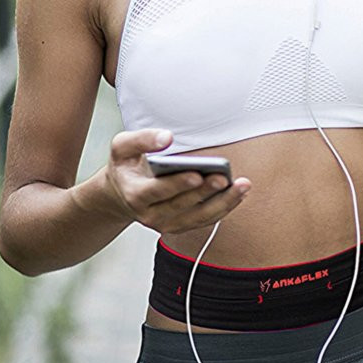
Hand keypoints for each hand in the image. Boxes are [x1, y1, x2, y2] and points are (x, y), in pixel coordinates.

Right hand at [103, 128, 250, 234]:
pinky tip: (238, 193)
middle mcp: (151, 214)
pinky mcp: (180, 225)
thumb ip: (141, 139)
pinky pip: (204, 220)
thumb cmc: (126, 166)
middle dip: (204, 192)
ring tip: (242, 186)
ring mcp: (166, 223)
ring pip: (198, 217)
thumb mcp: (121, 147)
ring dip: (222, 203)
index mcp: (135, 194)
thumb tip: (166, 137)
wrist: (120, 193)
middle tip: (223, 178)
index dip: (178, 184)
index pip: (158, 191)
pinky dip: (223, 208)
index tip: (196, 174)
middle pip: (182, 205)